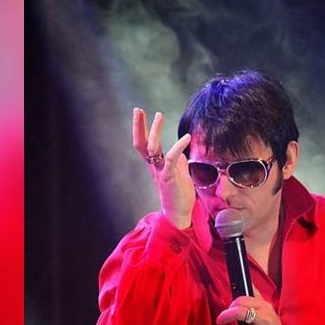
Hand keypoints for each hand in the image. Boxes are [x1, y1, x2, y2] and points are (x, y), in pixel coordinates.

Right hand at [132, 108, 193, 228]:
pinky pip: (171, 158)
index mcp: (156, 165)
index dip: (141, 129)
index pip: (144, 144)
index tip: (139, 113)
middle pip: (142, 144)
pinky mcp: (169, 177)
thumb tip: (182, 155)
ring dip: (155, 131)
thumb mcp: (179, 175)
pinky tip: (187, 136)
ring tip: (159, 115)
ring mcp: (161, 172)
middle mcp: (155, 167)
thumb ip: (179, 164)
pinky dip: (178, 146)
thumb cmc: (179, 195)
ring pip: (152, 148)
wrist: (179, 214)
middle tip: (138, 110)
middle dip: (139, 126)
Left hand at [215, 292, 289, 324]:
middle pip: (237, 312)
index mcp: (265, 307)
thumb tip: (247, 281)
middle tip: (220, 321)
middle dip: (224, 317)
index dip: (230, 305)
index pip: (242, 300)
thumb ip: (256, 296)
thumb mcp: (268, 310)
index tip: (228, 310)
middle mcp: (264, 319)